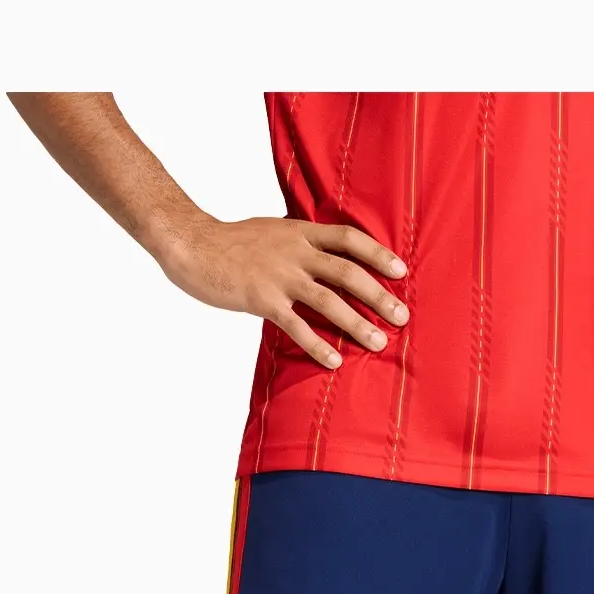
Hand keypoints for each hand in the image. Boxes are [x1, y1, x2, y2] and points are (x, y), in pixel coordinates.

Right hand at [155, 214, 408, 369]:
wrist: (191, 244)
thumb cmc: (231, 243)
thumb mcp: (272, 232)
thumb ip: (300, 244)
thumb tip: (325, 259)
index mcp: (300, 231)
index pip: (348, 238)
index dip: (378, 253)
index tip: (401, 271)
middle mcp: (295, 251)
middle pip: (347, 271)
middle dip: (378, 295)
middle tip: (402, 317)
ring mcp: (279, 275)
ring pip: (328, 300)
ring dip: (356, 323)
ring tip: (378, 343)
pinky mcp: (261, 298)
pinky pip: (295, 325)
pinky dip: (317, 344)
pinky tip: (334, 361)